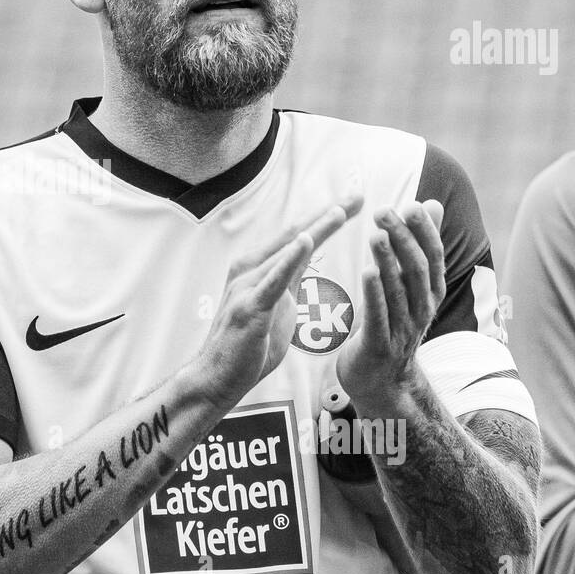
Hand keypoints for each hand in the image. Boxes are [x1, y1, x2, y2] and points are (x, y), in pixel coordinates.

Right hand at [194, 193, 362, 407]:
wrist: (217, 378)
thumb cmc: (247, 346)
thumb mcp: (276, 306)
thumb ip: (288, 281)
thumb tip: (304, 260)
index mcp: (259, 268)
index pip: (298, 236)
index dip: (327, 217)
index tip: (355, 201)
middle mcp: (250, 269)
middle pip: (295, 234)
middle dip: (328, 214)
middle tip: (358, 195)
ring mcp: (247, 285)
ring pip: (286, 250)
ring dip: (314, 228)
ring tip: (340, 211)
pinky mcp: (249, 306)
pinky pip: (273, 279)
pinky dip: (290, 257)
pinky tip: (305, 240)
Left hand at [336, 200, 445, 407]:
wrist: (383, 381)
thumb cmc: (394, 323)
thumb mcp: (412, 285)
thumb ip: (420, 245)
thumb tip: (433, 203)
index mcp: (429, 293)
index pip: (432, 257)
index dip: (424, 232)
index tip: (412, 205)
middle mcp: (421, 310)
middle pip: (416, 270)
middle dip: (402, 240)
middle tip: (385, 212)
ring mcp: (402, 329)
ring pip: (398, 292)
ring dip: (388, 262)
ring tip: (376, 235)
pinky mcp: (379, 345)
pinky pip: (378, 317)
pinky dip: (374, 294)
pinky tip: (367, 272)